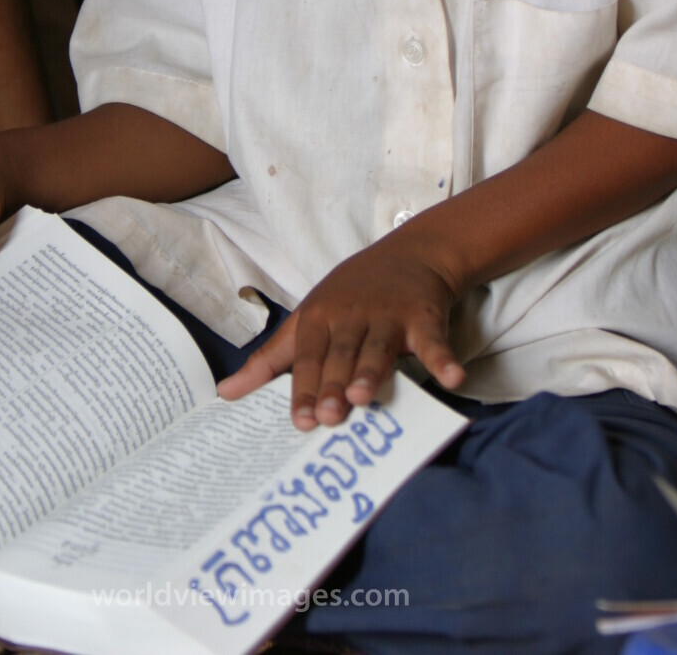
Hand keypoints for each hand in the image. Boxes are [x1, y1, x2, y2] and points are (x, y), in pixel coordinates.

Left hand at [217, 235, 464, 428]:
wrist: (410, 254)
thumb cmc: (348, 297)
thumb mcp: (306, 320)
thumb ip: (270, 360)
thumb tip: (225, 395)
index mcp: (320, 317)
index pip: (308, 355)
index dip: (304, 387)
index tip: (300, 421)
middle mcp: (352, 314)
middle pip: (341, 354)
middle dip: (333, 384)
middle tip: (328, 418)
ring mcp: (389, 315)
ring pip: (378, 347)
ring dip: (372, 371)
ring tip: (363, 399)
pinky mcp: (425, 317)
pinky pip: (434, 341)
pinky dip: (443, 359)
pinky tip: (452, 379)